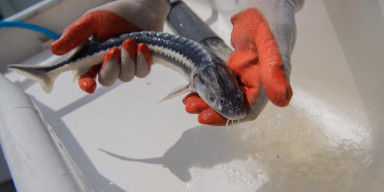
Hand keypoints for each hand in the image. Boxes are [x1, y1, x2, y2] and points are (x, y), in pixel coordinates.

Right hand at [50, 0, 169, 92]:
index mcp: (92, 58)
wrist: (140, 8)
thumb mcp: (91, 21)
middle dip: (111, 67)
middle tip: (115, 48)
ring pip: (126, 76)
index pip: (85, 77)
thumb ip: (75, 35)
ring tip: (130, 40)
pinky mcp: (141, 64)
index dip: (86, 84)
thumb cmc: (114, 15)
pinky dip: (142, 60)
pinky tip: (142, 46)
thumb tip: (54, 49)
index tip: (89, 86)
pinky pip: (142, 72)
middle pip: (107, 80)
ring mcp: (126, 66)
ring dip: (128, 59)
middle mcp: (108, 65)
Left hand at [183, 0, 303, 124]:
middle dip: (212, 109)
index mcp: (270, 81)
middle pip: (234, 104)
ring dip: (209, 100)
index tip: (206, 117)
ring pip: (227, 95)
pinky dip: (211, 87)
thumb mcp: (269, 43)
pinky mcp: (239, 67)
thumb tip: (282, 100)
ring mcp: (248, 74)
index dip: (227, 116)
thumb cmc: (267, 20)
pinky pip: (224, 83)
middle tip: (191, 108)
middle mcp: (260, 82)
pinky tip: (196, 88)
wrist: (264, 3)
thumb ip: (275, 70)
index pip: (249, 108)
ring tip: (189, 101)